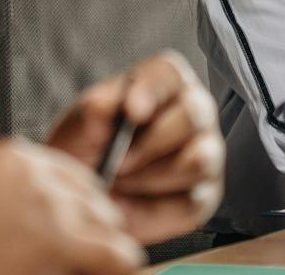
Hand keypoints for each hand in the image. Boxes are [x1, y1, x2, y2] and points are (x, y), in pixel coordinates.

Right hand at [0, 140, 141, 274]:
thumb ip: (19, 203)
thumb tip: (59, 228)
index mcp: (14, 156)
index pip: (79, 178)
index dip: (82, 214)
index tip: (79, 238)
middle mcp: (36, 172)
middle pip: (98, 201)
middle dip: (93, 234)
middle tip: (79, 264)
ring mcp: (49, 202)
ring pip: (111, 227)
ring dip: (102, 254)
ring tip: (79, 270)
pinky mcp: (57, 238)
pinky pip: (119, 254)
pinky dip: (119, 268)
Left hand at [45, 50, 224, 243]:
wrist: (86, 194)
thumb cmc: (87, 148)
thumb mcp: (79, 128)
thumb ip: (92, 114)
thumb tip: (101, 108)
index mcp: (164, 82)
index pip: (168, 73)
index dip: (151, 91)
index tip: (130, 112)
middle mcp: (195, 112)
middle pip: (192, 116)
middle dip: (149, 144)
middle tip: (115, 163)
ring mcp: (205, 154)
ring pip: (197, 162)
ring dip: (149, 178)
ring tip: (116, 184)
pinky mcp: (204, 196)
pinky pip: (189, 204)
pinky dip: (150, 210)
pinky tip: (123, 208)